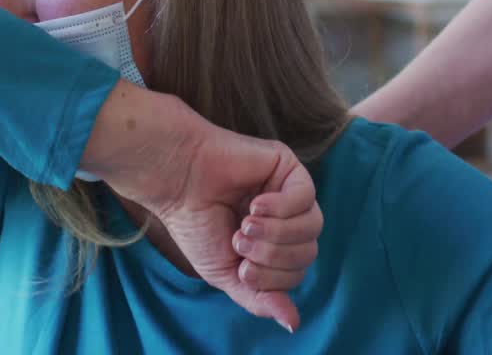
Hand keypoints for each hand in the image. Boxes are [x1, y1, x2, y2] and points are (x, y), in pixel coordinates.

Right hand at [83, 85, 320, 331]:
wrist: (179, 184)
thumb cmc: (197, 226)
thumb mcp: (226, 274)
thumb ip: (259, 298)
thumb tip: (293, 324)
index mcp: (273, 246)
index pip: (296, 273)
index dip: (273, 278)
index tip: (241, 267)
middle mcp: (286, 220)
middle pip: (308, 252)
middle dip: (272, 254)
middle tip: (238, 241)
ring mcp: (289, 193)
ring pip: (312, 226)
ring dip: (277, 232)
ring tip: (245, 224)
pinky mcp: (288, 168)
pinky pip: (306, 196)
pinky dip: (281, 207)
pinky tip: (254, 204)